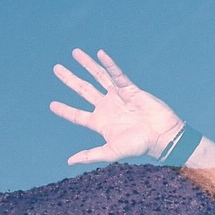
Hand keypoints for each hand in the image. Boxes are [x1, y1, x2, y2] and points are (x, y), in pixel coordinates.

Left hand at [49, 48, 182, 164]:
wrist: (162, 136)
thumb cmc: (139, 146)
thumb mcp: (111, 152)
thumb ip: (90, 155)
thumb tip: (70, 162)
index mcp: (101, 123)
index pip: (77, 115)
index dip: (65, 110)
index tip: (52, 105)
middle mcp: (107, 107)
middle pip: (83, 90)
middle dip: (70, 79)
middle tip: (56, 69)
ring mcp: (118, 97)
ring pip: (98, 76)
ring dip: (87, 65)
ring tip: (75, 52)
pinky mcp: (130, 89)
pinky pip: (117, 74)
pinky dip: (109, 64)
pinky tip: (100, 54)